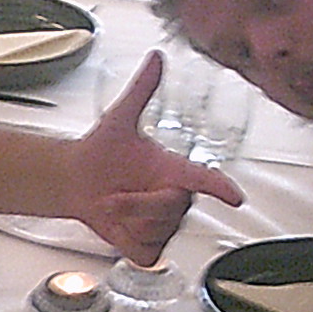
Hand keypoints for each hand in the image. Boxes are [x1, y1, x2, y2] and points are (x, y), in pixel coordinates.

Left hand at [73, 51, 244, 263]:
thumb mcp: (119, 119)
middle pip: (171, 208)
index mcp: (174, 170)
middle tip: (116, 193)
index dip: (220, 188)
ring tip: (116, 205)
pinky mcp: (148, 248)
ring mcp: (163, 225)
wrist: (77, 182)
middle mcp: (174, 198)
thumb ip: (141, 89)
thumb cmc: (102, 152)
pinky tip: (120, 226)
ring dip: (128, 220)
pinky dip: (125, 241)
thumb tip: (156, 58)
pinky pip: (145, 253)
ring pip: (157, 231)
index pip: (204, 180)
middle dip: (138, 203)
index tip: (235, 197)